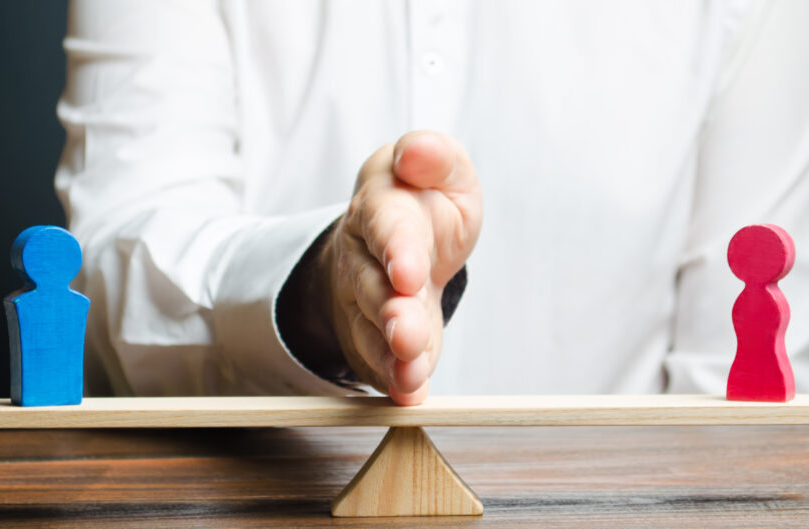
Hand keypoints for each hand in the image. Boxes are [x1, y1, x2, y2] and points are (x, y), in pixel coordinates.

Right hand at [320, 131, 481, 404]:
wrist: (397, 243)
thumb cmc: (425, 203)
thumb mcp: (442, 170)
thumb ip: (435, 158)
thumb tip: (419, 152)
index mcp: (382, 206)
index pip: (387, 226)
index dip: (397, 250)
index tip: (408, 272)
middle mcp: (366, 258)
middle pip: (374, 287)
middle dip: (391, 312)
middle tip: (406, 334)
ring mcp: (367, 303)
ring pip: (373, 330)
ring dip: (392, 354)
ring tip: (411, 372)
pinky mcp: (377, 339)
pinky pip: (381, 363)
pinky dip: (395, 381)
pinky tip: (410, 393)